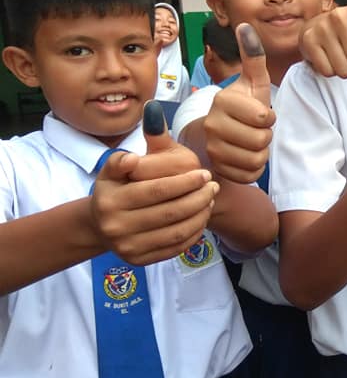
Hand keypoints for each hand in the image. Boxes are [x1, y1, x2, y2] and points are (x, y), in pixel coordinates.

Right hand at [91, 101, 219, 265]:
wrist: (101, 224)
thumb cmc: (116, 188)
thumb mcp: (117, 166)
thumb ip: (134, 146)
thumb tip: (150, 116)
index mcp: (111, 199)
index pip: (157, 190)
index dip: (185, 182)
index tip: (205, 173)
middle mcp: (116, 226)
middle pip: (170, 212)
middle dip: (198, 198)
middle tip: (214, 186)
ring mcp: (128, 247)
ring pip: (176, 231)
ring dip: (200, 215)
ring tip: (211, 199)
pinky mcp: (140, 260)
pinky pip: (175, 247)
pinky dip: (194, 232)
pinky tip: (202, 217)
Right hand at [203, 23, 276, 182]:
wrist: (220, 135)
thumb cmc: (243, 107)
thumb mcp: (252, 83)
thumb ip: (253, 57)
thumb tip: (246, 25)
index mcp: (223, 101)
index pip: (264, 118)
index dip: (269, 118)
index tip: (260, 114)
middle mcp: (211, 124)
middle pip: (261, 140)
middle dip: (266, 136)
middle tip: (257, 130)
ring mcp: (212, 149)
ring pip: (256, 159)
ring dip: (261, 152)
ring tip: (252, 142)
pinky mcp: (217, 169)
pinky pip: (249, 175)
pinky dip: (254, 169)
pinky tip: (246, 156)